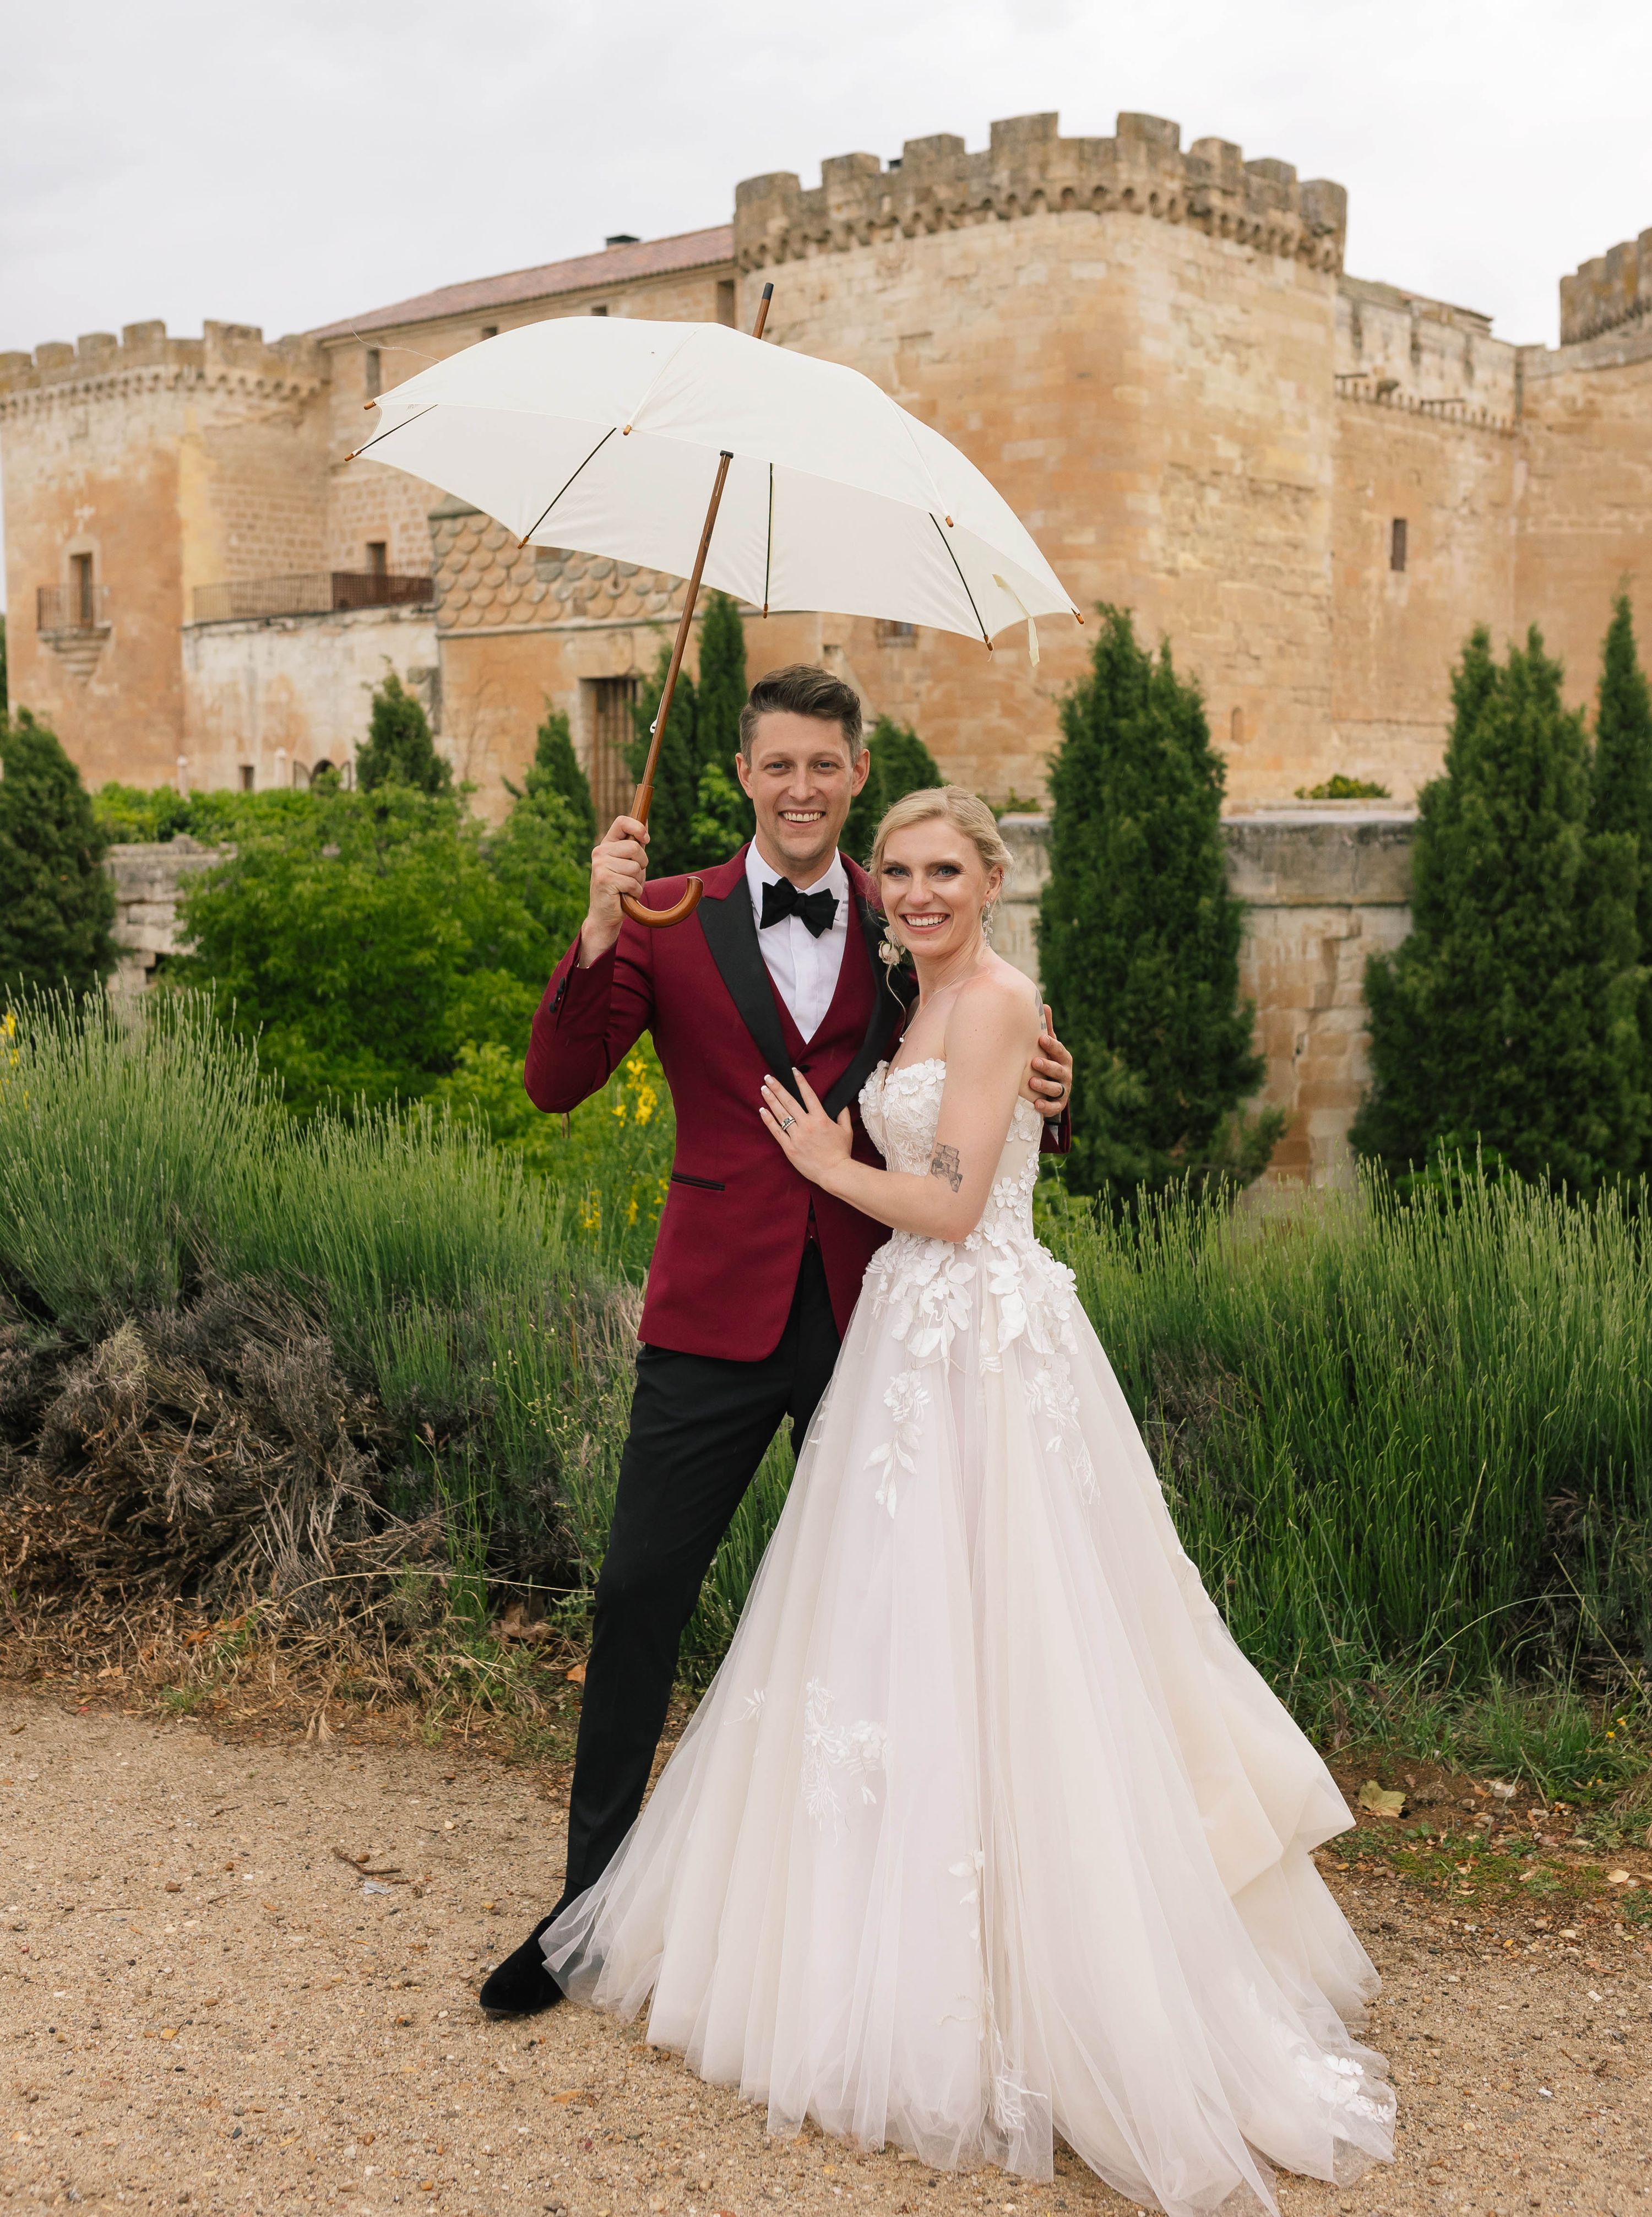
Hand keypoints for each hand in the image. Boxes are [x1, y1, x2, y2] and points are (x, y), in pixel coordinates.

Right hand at [579, 814, 648, 963]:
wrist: (604, 914)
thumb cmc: (620, 888)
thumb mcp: (628, 863)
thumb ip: (635, 846)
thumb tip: (645, 822)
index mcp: (606, 845)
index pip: (621, 822)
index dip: (638, 827)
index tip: (646, 839)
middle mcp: (600, 852)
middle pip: (635, 848)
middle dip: (642, 864)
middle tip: (633, 876)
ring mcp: (600, 865)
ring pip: (635, 867)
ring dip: (638, 881)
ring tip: (627, 887)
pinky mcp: (604, 880)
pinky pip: (632, 882)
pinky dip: (635, 892)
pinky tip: (625, 896)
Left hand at [759, 1071, 853, 1187]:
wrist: (834, 1172)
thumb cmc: (841, 1152)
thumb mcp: (846, 1131)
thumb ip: (842, 1115)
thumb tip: (840, 1104)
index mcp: (821, 1118)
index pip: (808, 1095)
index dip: (800, 1081)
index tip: (793, 1071)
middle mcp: (807, 1125)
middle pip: (789, 1101)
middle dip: (778, 1088)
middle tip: (768, 1078)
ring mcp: (797, 1136)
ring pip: (781, 1114)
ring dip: (771, 1100)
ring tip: (763, 1089)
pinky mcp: (789, 1148)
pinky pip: (777, 1131)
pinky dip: (769, 1120)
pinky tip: (762, 1110)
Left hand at [1024, 1002, 1071, 1118]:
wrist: (1052, 1089)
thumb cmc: (1048, 1061)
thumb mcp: (1048, 1047)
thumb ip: (1047, 1030)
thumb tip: (1044, 1004)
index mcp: (1063, 1058)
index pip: (1059, 1051)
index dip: (1052, 1046)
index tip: (1041, 1039)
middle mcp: (1065, 1074)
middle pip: (1059, 1070)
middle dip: (1048, 1066)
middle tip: (1034, 1062)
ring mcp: (1063, 1090)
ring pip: (1056, 1089)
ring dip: (1045, 1086)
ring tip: (1032, 1083)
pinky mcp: (1058, 1105)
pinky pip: (1054, 1107)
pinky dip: (1046, 1106)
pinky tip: (1037, 1104)